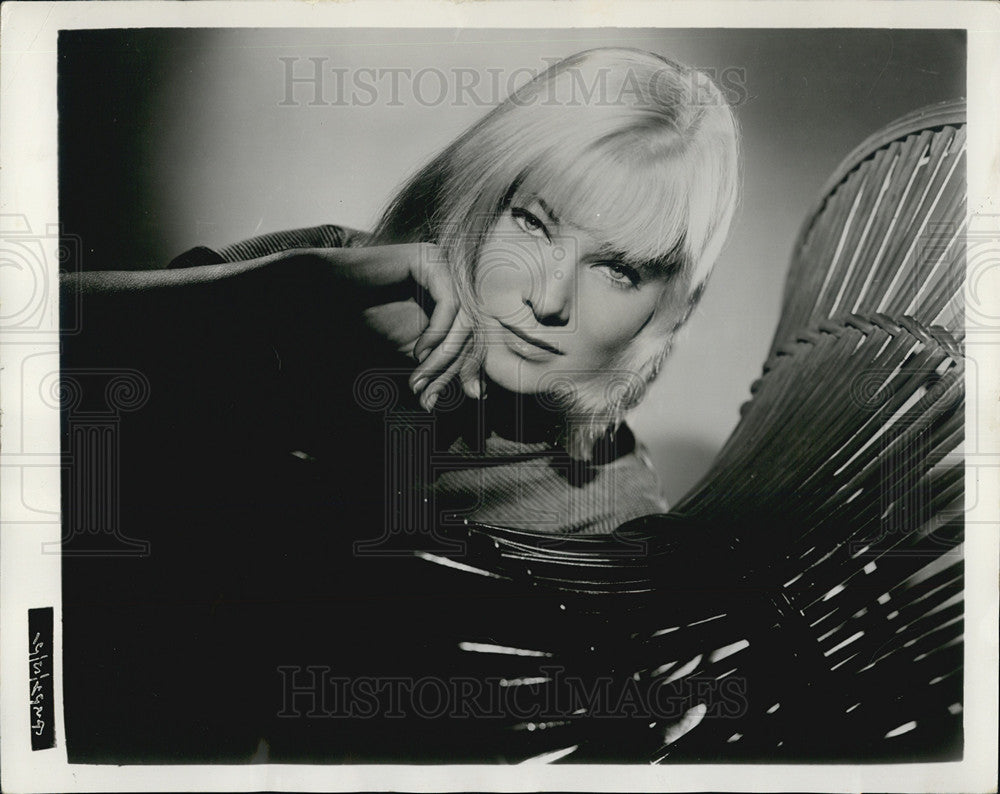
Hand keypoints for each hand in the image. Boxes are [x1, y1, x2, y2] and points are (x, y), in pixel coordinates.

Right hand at [352, 243, 480, 409]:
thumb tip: (477, 393)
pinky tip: (418, 352)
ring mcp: (444, 266)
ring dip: (444, 357)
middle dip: (455, 368)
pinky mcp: (430, 259)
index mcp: (456, 298)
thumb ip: (444, 365)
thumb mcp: (414, 351)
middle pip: (474, 330)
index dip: (473, 367)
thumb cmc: (367, 321)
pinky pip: (449, 304)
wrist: (328, 294)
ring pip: (465, 320)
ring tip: (419, 378)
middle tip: (430, 394)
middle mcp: (455, 279)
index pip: (477, 336)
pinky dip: (438, 334)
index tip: (471, 395)